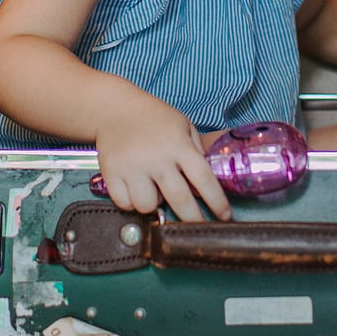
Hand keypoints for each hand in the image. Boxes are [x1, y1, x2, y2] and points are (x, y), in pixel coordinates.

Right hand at [94, 96, 231, 222]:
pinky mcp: (111, 173)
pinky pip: (124, 203)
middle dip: (192, 219)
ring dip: (153, 205)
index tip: (225, 216)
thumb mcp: (183, 126)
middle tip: (198, 226)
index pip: (203, 178)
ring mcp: (132, 166)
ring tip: (153, 190)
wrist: (115, 109)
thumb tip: (207, 183)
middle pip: (179, 199)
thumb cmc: (155, 119)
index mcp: (178, 145)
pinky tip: (134, 189)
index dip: (217, 201)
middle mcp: (156, 158)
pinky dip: (130, 202)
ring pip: (147, 206)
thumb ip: (196, 152)